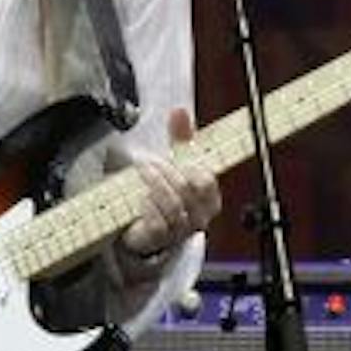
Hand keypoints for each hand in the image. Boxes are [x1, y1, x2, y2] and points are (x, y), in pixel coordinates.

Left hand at [120, 107, 222, 261]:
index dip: (189, 167)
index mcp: (210, 200)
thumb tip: (179, 111)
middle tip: (147, 162)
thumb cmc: (167, 192)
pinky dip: (147, 207)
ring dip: (153, 185)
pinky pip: (157, 223)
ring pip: (172, 206)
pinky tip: (140, 197)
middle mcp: (199, 218)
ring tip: (141, 173)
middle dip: (164, 172)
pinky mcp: (159, 239)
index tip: (174, 157)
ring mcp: (179, 231)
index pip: (206, 181)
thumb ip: (181, 138)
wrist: (145, 225)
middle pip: (186, 191)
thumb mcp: (177, 162)